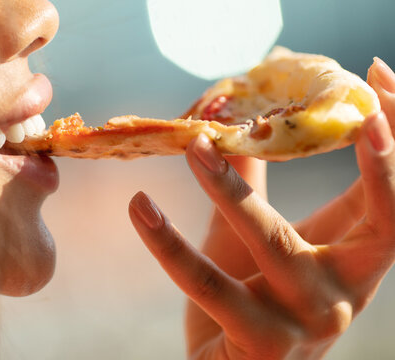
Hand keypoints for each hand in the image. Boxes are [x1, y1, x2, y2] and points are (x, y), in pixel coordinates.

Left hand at [128, 58, 394, 358]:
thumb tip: (234, 120)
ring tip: (191, 145)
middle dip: (382, 164)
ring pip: (274, 242)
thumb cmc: (251, 300)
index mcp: (354, 257)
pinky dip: (168, 242)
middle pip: (384, 223)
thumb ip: (253, 182)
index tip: (380, 80)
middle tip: (358, 111)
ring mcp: (308, 320)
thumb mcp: (257, 238)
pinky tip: (139, 206)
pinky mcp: (261, 344)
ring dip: (230, 188)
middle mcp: (346, 290)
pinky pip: (208, 284)